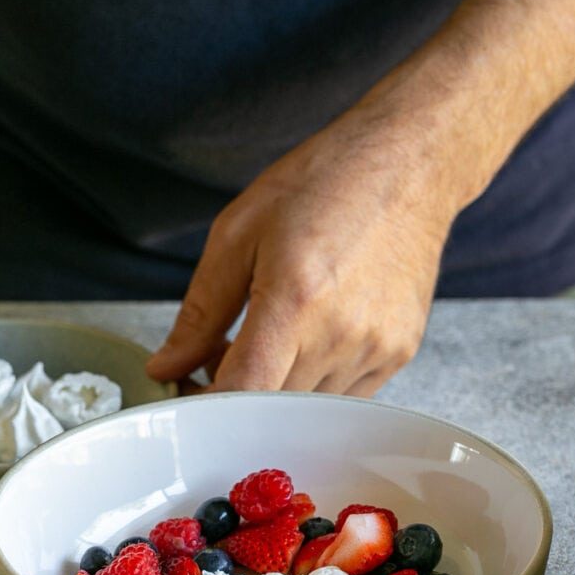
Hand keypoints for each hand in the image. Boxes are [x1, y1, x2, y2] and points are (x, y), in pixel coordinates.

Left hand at [146, 108, 455, 395]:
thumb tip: (167, 366)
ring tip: (267, 339)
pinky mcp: (399, 354)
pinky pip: (343, 399)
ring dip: (275, 391)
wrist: (407, 163)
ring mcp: (376, 349)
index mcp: (295, 301)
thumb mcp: (238, 234)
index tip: (188, 391)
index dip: (206, 405)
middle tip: (218, 355)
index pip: (242, 393)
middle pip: (271, 409)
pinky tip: (307, 340)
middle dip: (235, 392)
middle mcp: (341, 335)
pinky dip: (312, 384)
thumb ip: (200, 312)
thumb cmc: (323, 184)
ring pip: (306, 410)